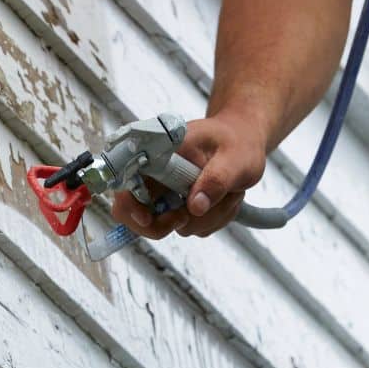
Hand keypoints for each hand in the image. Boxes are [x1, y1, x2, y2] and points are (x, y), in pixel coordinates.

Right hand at [112, 114, 267, 238]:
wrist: (243, 140)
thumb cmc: (237, 141)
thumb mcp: (234, 159)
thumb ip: (215, 180)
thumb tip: (195, 206)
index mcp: (159, 152)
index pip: (125, 181)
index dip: (130, 205)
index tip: (148, 219)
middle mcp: (156, 173)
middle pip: (134, 213)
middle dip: (165, 223)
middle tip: (190, 214)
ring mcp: (166, 191)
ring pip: (168, 225)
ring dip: (202, 220)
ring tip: (226, 195)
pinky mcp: (179, 205)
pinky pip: (187, 227)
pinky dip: (209, 221)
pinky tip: (223, 200)